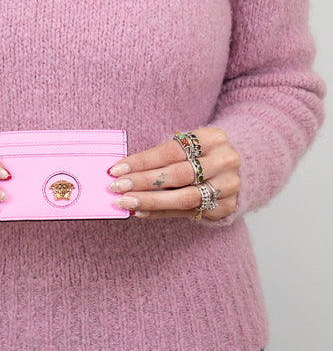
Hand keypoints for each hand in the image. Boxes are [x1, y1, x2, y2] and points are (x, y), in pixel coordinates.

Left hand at [107, 127, 240, 220]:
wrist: (234, 168)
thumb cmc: (199, 155)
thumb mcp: (187, 146)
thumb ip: (160, 158)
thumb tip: (122, 171)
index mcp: (213, 138)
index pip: (171, 150)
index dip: (142, 161)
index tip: (116, 170)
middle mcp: (225, 160)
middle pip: (178, 174)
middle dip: (144, 181)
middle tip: (117, 187)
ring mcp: (229, 185)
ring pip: (185, 197)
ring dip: (151, 200)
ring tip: (126, 202)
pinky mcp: (227, 206)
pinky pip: (188, 212)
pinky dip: (162, 212)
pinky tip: (141, 212)